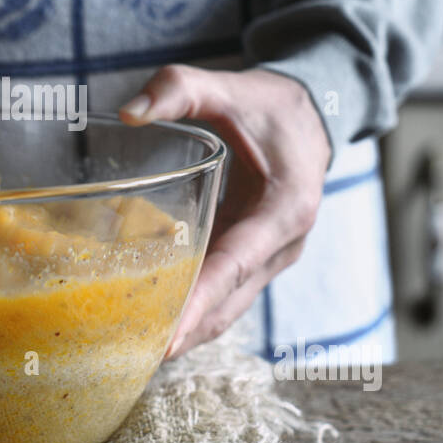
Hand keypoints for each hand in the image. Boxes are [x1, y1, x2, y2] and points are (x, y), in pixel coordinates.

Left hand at [118, 66, 331, 358]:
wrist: (313, 113)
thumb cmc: (269, 103)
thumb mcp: (228, 87)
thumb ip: (180, 89)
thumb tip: (130, 112)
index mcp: (285, 208)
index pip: (236, 265)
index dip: (201, 302)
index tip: (169, 336)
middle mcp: (283, 244)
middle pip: (231, 300)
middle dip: (187, 331)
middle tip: (136, 356)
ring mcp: (272, 257)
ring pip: (229, 306)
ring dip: (190, 331)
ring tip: (138, 353)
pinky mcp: (257, 258)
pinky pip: (225, 293)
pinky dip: (195, 312)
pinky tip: (155, 324)